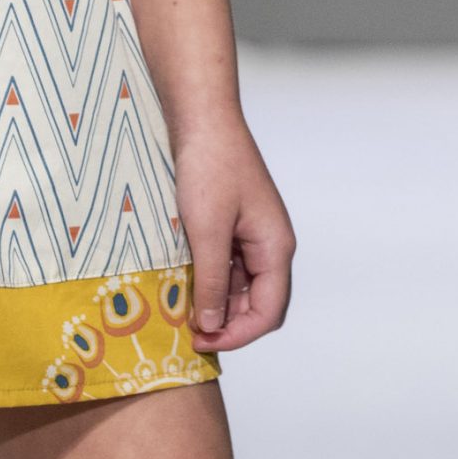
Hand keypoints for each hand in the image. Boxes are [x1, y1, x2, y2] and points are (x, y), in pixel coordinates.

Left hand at [171, 117, 295, 354]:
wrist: (202, 117)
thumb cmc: (209, 167)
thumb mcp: (207, 230)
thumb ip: (213, 281)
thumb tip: (212, 326)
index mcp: (276, 247)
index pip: (269, 313)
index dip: (237, 335)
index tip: (200, 341)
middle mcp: (270, 245)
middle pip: (257, 303)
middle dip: (226, 322)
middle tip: (188, 331)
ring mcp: (253, 234)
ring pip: (240, 286)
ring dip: (215, 301)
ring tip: (181, 310)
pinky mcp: (234, 224)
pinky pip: (226, 264)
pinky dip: (208, 278)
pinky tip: (182, 281)